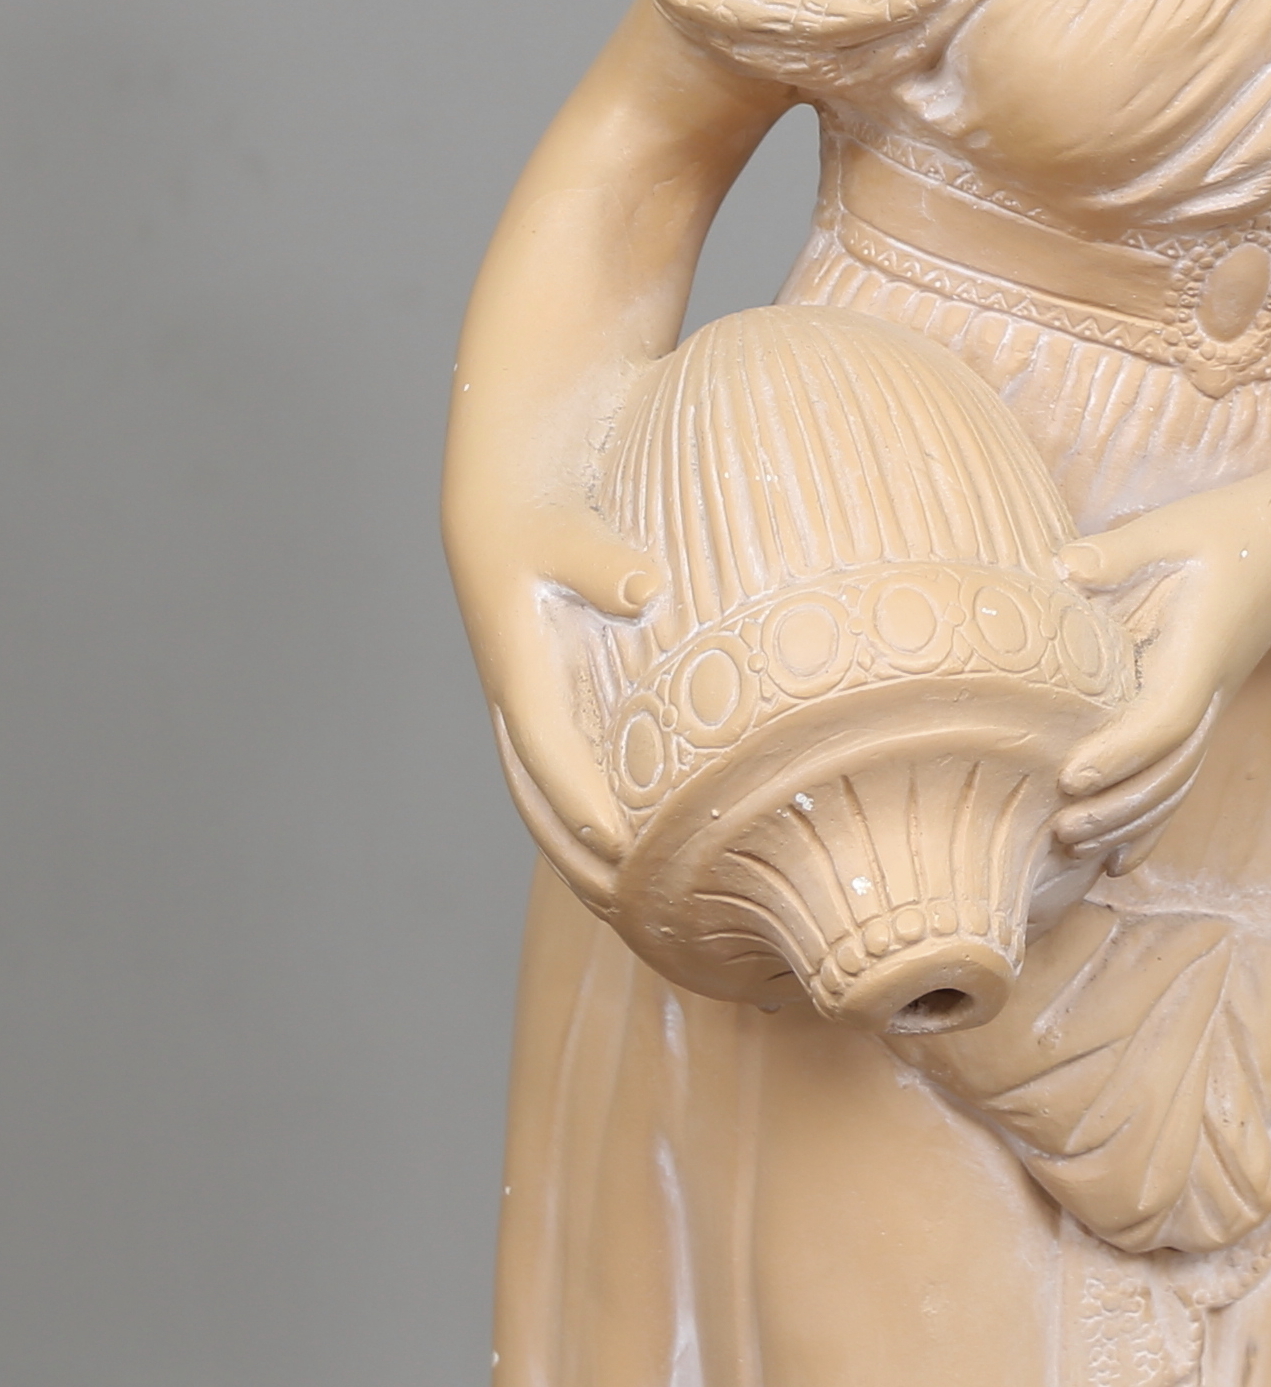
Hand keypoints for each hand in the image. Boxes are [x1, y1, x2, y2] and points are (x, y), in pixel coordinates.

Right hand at [459, 504, 661, 906]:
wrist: (504, 488)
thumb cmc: (538, 509)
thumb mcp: (565, 528)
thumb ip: (601, 565)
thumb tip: (646, 593)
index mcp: (517, 661)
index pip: (546, 747)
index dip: (577, 798)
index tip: (615, 846)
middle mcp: (517, 686)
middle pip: (536, 787)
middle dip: (573, 846)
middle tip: (627, 900)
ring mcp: (529, 686)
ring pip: (543, 778)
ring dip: (574, 832)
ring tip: (623, 887)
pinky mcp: (548, 678)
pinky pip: (561, 751)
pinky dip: (582, 793)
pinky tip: (627, 821)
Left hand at [1050, 494, 1270, 869]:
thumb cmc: (1223, 534)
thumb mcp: (1171, 530)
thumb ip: (1119, 553)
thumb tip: (1062, 569)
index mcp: (1201, 649)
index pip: (1167, 718)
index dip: (1121, 754)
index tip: (1069, 775)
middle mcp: (1210, 690)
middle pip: (1173, 769)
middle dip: (1118, 808)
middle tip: (1060, 829)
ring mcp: (1210, 705)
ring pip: (1178, 782)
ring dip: (1130, 822)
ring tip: (1073, 848)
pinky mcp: (1201, 710)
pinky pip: (1179, 776)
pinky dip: (1150, 821)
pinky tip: (1118, 860)